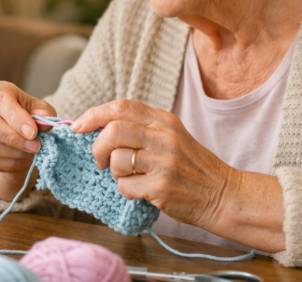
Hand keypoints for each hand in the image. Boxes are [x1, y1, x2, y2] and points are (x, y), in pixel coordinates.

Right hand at [0, 81, 55, 199]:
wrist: (16, 134)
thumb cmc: (27, 115)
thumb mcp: (39, 109)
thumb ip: (43, 112)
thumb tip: (45, 117)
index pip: (0, 101)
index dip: (16, 117)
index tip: (33, 132)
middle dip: (12, 138)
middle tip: (35, 146)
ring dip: (14, 153)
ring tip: (32, 152)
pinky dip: (9, 164)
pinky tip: (23, 159)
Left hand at [72, 99, 286, 251]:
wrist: (223, 194)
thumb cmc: (191, 166)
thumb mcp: (171, 136)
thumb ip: (141, 127)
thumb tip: (98, 126)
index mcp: (164, 120)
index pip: (121, 107)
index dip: (94, 114)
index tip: (78, 126)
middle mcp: (164, 137)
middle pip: (113, 131)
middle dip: (97, 146)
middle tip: (101, 159)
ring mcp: (164, 162)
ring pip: (116, 160)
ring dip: (114, 172)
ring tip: (128, 176)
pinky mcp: (161, 187)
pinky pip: (125, 186)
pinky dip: (126, 190)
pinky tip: (141, 190)